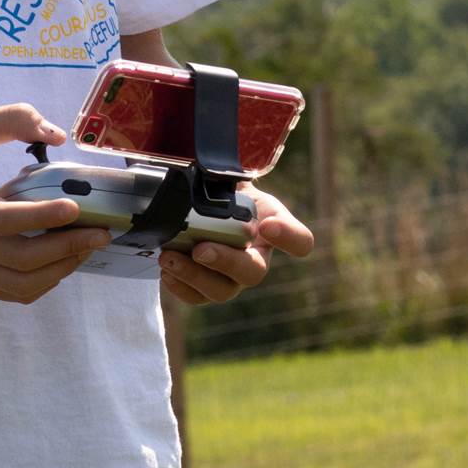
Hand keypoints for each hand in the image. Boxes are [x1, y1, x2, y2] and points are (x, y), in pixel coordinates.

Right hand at [0, 104, 110, 304]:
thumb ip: (12, 119)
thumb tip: (57, 134)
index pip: (3, 220)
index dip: (42, 217)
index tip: (75, 207)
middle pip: (20, 259)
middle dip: (67, 248)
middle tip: (101, 232)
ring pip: (21, 285)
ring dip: (61, 268)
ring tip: (88, 246)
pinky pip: (14, 293)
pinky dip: (44, 282)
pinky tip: (65, 259)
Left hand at [158, 184, 313, 305]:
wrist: (207, 205)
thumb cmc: (228, 191)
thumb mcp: (235, 174)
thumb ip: (233, 172)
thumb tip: (214, 170)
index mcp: (274, 230)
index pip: (299, 241)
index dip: (288, 237)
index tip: (268, 225)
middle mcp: (257, 259)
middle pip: (252, 273)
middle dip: (225, 262)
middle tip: (201, 249)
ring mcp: (233, 279)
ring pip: (221, 291)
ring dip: (193, 276)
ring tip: (169, 257)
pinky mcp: (208, 289)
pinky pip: (197, 298)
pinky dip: (180, 287)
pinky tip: (167, 272)